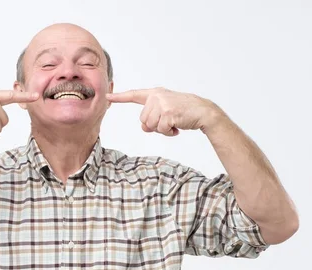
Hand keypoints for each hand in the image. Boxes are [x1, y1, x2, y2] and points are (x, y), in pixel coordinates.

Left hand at [106, 88, 225, 135]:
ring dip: (162, 130)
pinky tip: (178, 126)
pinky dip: (169, 132)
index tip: (108, 96)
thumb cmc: (184, 112)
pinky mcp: (167, 113)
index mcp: (155, 94)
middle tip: (169, 121)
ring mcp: (162, 103)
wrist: (203, 112)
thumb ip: (152, 116)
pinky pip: (160, 130)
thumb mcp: (165, 111)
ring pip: (150, 126)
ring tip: (174, 122)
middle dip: (155, 126)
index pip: (134, 95)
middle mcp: (156, 96)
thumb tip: (144, 127)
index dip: (120, 97)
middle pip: (143, 120)